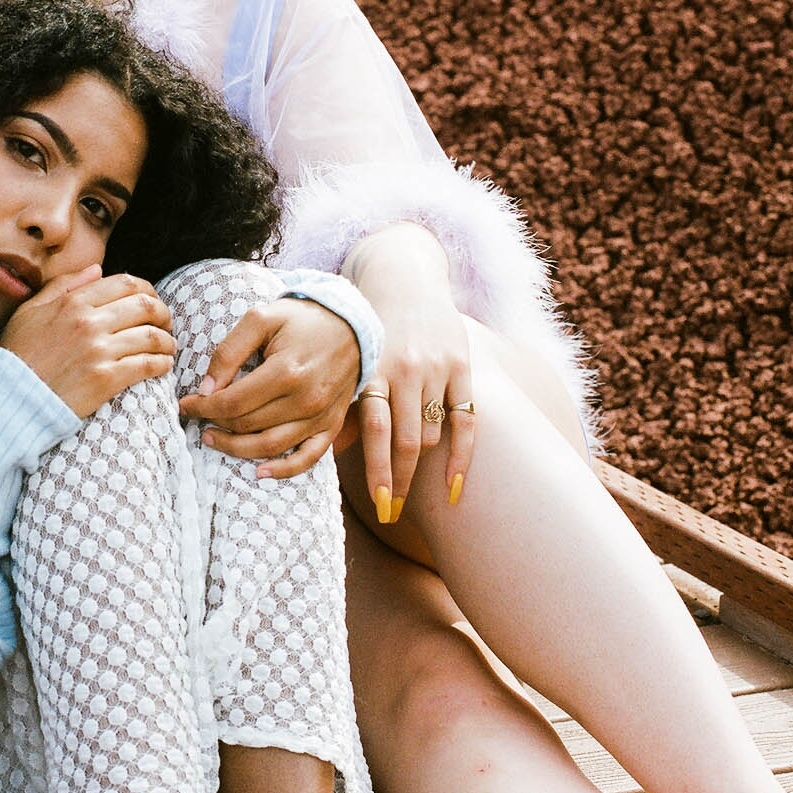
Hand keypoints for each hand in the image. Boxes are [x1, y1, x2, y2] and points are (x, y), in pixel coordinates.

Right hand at [0, 268, 176, 419]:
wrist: (11, 398)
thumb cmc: (19, 354)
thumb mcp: (31, 310)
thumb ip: (64, 285)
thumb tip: (96, 270)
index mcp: (74, 302)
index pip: (126, 283)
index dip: (147, 291)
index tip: (151, 302)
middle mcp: (89, 322)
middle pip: (146, 306)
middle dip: (163, 313)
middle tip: (166, 323)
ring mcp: (99, 351)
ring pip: (152, 336)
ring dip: (167, 341)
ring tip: (167, 347)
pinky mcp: (105, 379)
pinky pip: (146, 365)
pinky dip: (161, 364)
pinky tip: (163, 365)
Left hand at [177, 297, 361, 478]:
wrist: (351, 326)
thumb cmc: (301, 320)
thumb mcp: (260, 319)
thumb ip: (229, 352)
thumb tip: (206, 389)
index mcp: (285, 372)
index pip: (232, 403)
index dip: (202, 407)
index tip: (186, 404)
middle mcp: (306, 400)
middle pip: (247, 425)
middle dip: (214, 423)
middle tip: (197, 417)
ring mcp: (321, 417)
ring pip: (269, 446)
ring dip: (235, 448)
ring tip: (213, 439)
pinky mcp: (331, 426)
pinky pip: (307, 458)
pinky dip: (284, 470)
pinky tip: (259, 472)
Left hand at [345, 225, 477, 521]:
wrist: (405, 279)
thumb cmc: (371, 329)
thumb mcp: (351, 360)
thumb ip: (345, 403)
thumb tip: (325, 451)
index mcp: (372, 370)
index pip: (375, 432)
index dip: (378, 472)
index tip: (379, 506)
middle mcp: (404, 370)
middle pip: (405, 441)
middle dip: (398, 482)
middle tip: (391, 514)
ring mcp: (435, 370)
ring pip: (431, 433)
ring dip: (421, 467)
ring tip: (406, 490)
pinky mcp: (461, 367)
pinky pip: (466, 420)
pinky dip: (461, 456)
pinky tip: (453, 487)